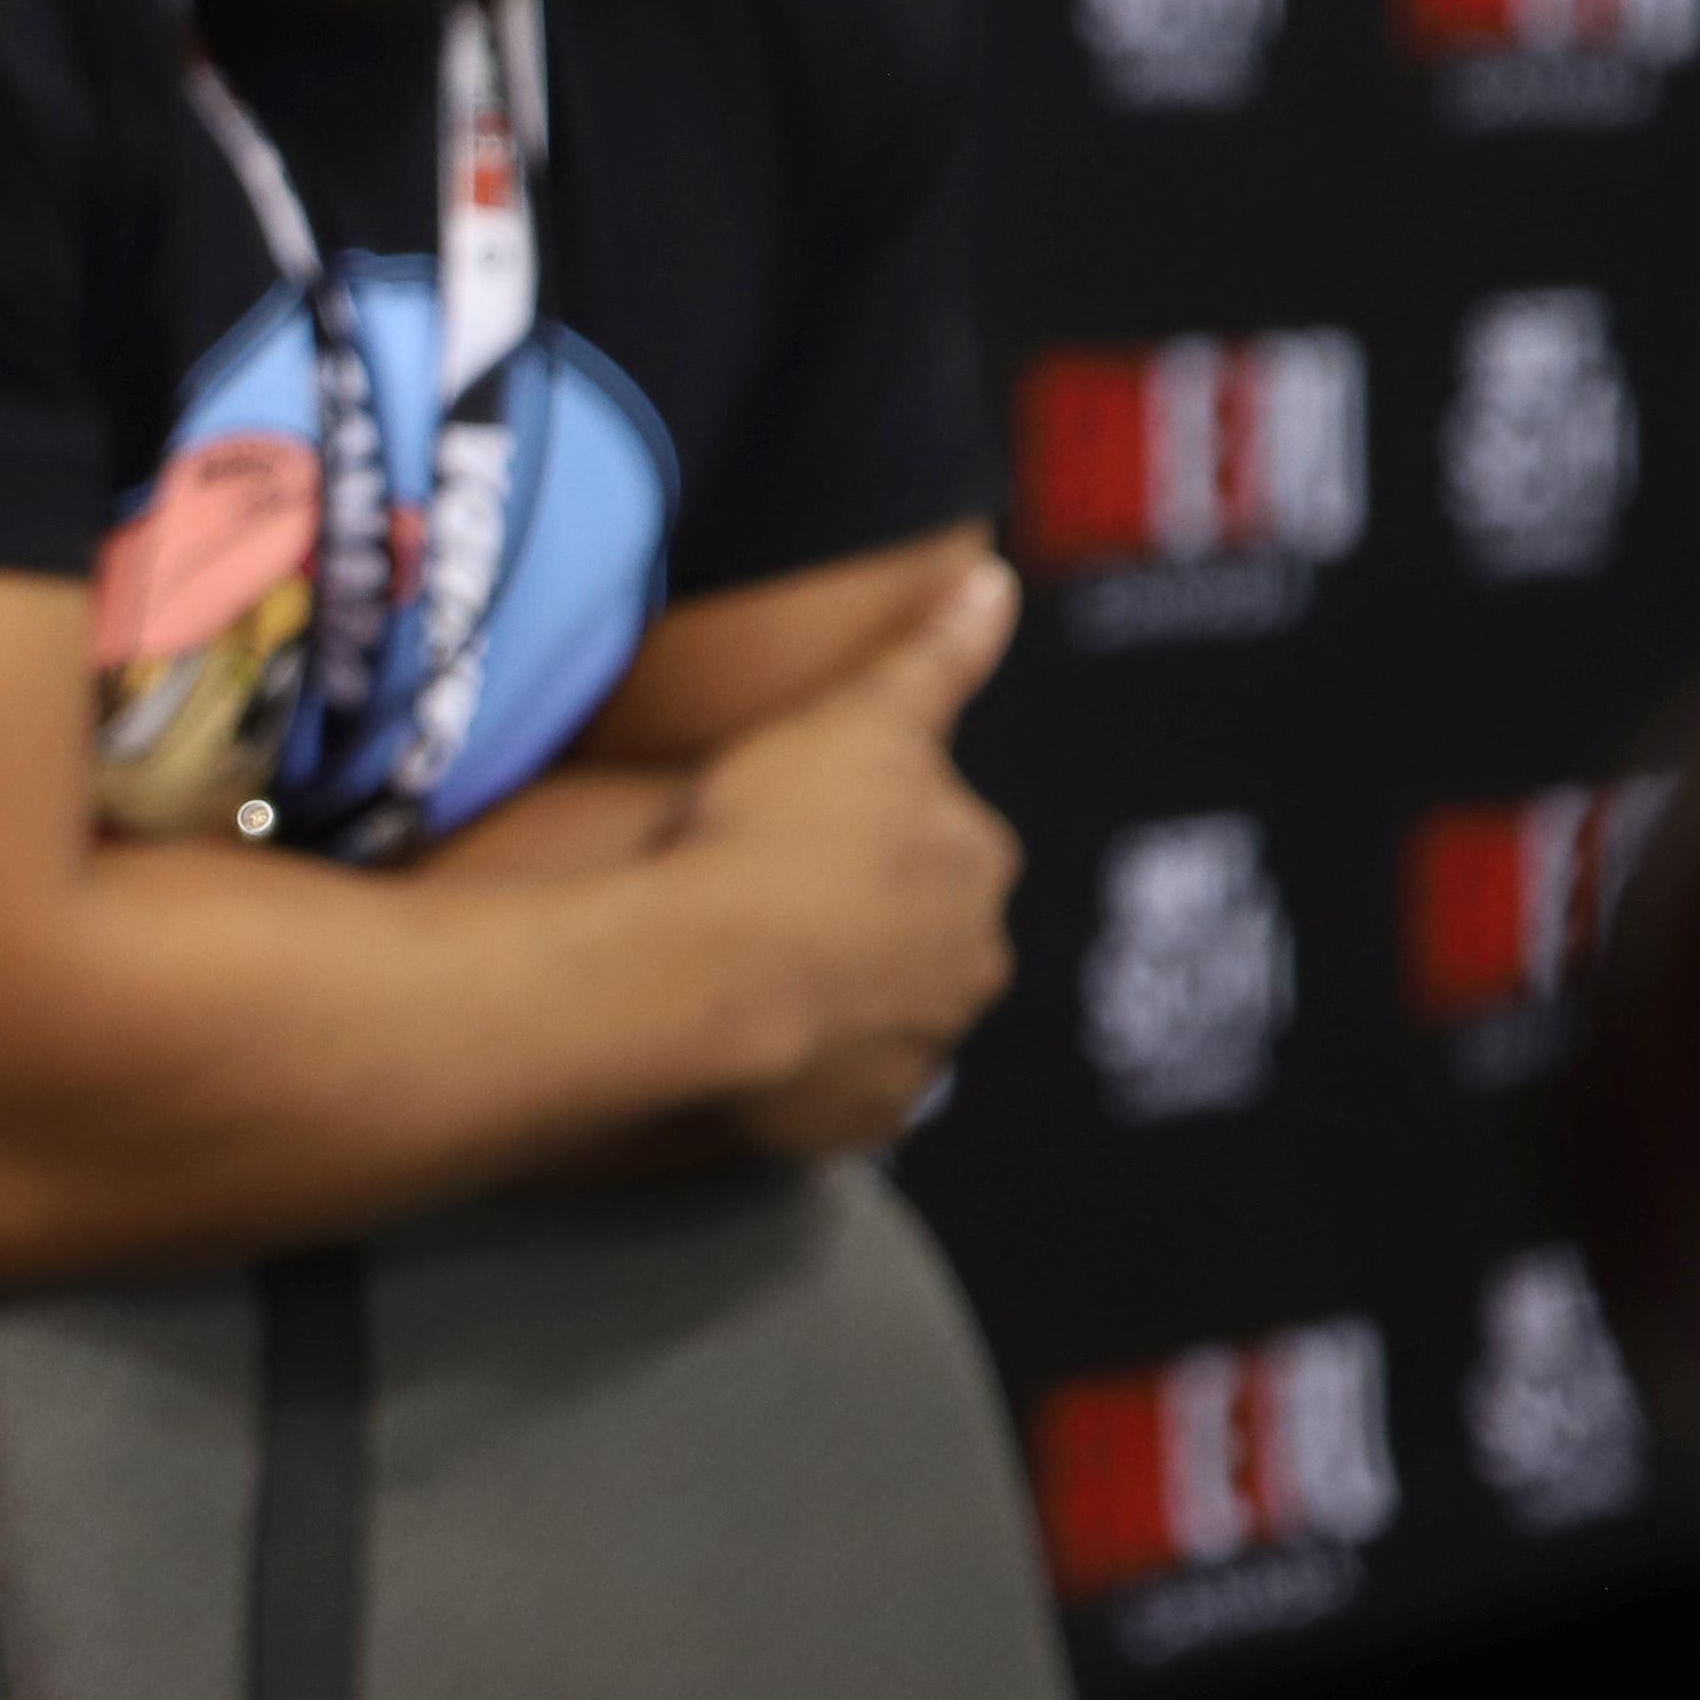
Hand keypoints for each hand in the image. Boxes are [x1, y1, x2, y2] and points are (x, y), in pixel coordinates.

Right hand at [655, 556, 1019, 1083]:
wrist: (703, 972)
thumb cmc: (774, 830)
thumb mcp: (857, 715)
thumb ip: (935, 656)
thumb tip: (996, 580)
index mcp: (977, 864)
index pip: (940, 839)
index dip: (865, 827)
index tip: (794, 825)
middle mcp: (972, 965)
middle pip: (923, 933)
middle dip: (866, 919)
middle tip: (766, 894)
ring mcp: (920, 1050)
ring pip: (886, 1011)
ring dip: (838, 992)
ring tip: (746, 964)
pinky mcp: (862, 1119)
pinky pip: (842, 1088)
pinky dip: (808, 1067)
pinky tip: (749, 1033)